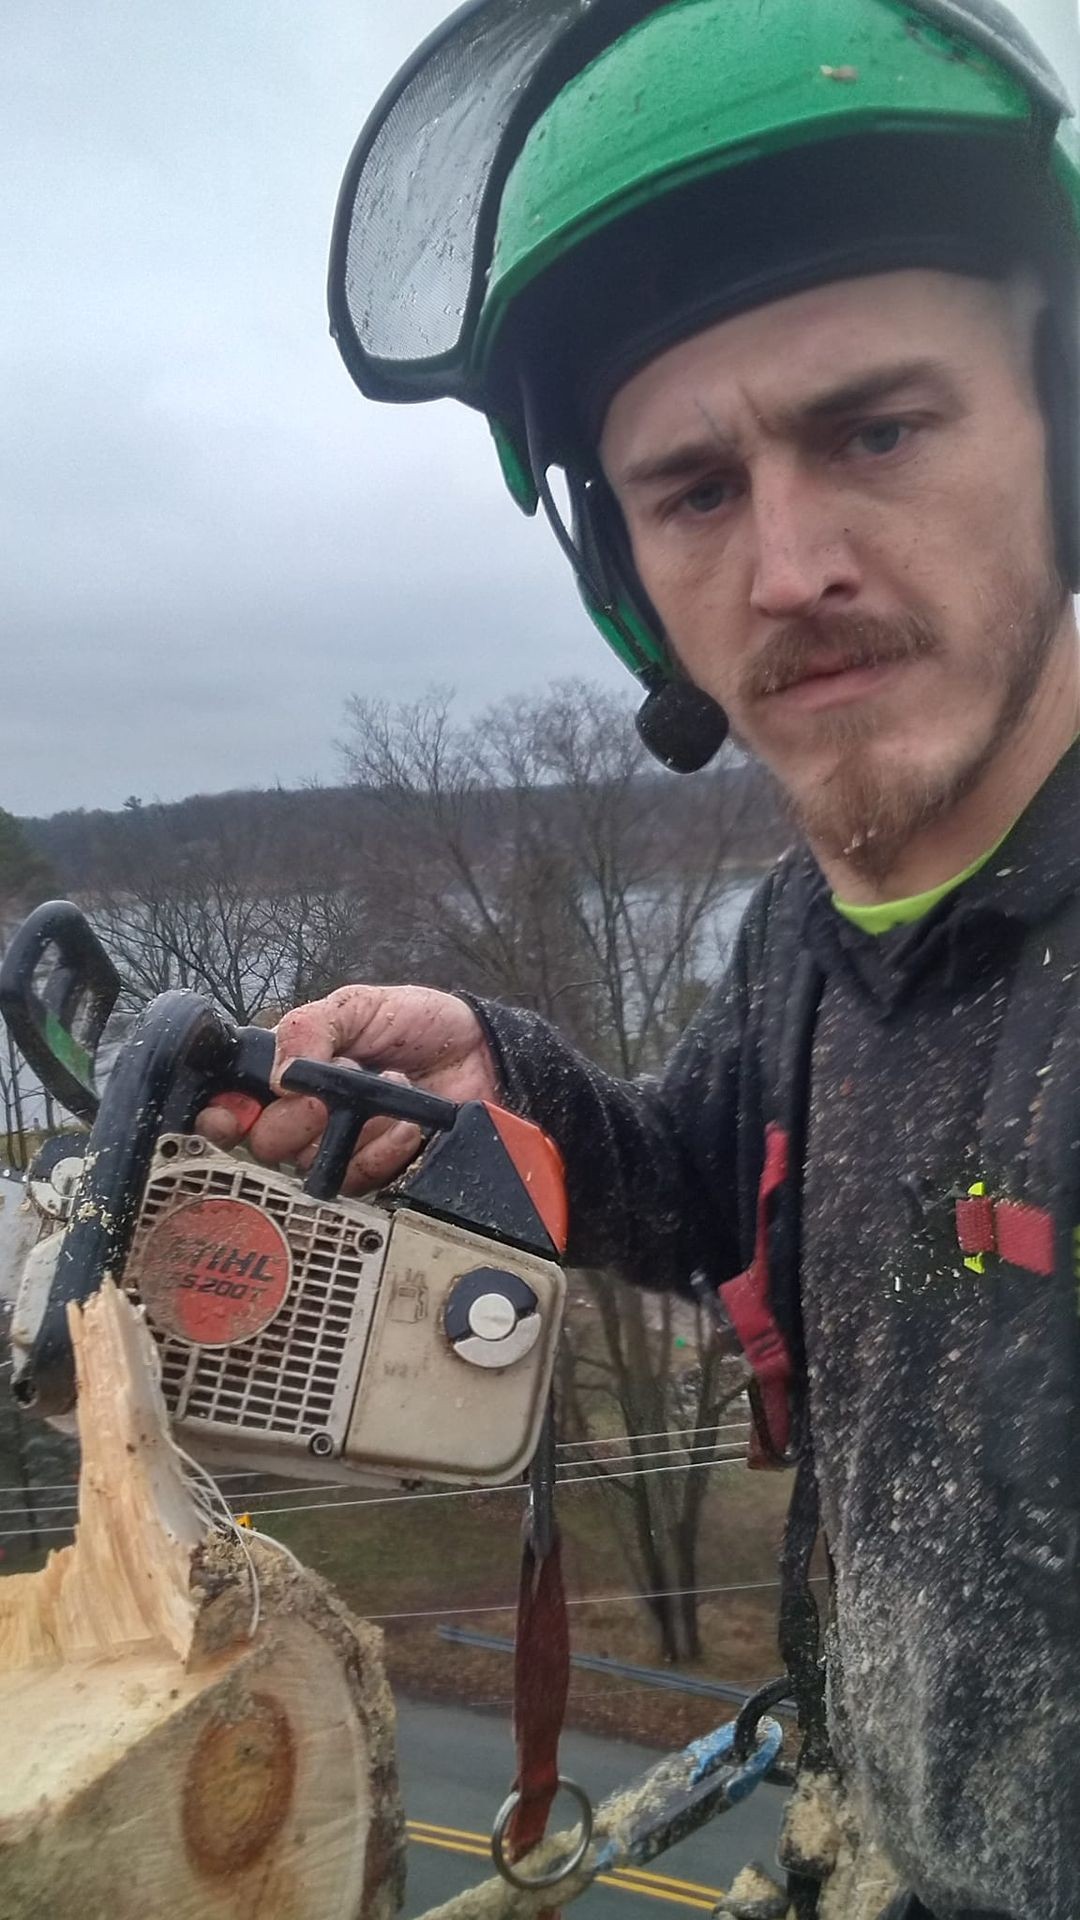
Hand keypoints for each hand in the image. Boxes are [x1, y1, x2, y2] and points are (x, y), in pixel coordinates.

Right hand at [197, 985, 497, 1191]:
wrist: (482, 1052)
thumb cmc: (416, 1024)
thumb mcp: (356, 1006)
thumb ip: (308, 1026)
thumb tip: (276, 1077)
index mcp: (288, 1075)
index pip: (230, 1109)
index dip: (223, 1118)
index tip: (235, 1114)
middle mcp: (306, 1117)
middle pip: (266, 1145)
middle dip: (299, 1118)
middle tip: (332, 1093)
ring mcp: (340, 1150)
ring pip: (312, 1165)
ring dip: (353, 1126)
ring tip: (389, 1091)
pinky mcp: (377, 1175)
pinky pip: (359, 1182)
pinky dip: (384, 1148)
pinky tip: (407, 1122)